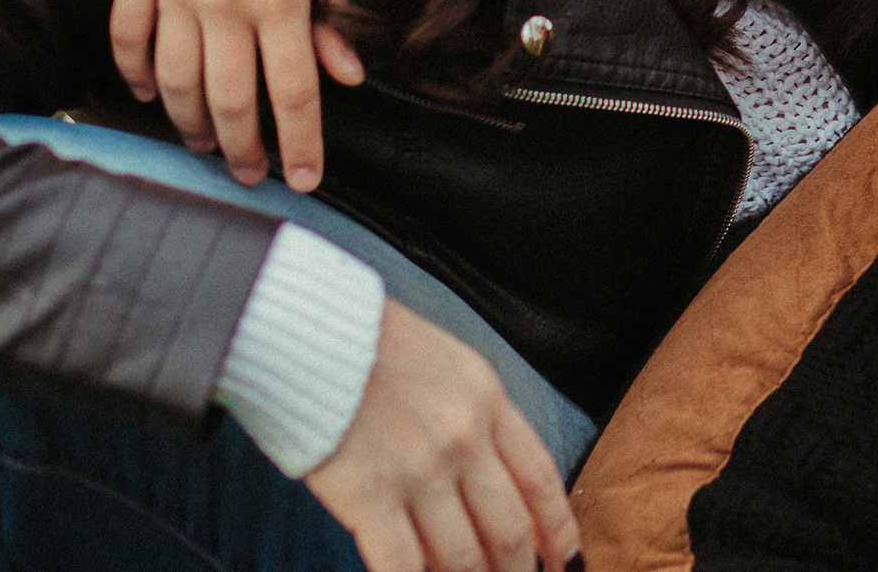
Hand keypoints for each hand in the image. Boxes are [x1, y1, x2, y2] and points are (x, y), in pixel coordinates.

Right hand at [111, 0, 365, 189]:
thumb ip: (332, 16)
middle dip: (243, 147)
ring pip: (176, 80)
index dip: (299, 143)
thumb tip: (348, 78)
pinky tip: (149, 97)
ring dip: (190, 123)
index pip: (293, 90)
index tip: (303, 182)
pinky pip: (127, 38)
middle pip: (229, 99)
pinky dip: (135, 74)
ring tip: (207, 145)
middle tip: (252, 174)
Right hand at [306, 301, 580, 571]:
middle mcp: (465, 438)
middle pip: (508, 527)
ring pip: (461, 556)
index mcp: (489, 401)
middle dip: (516, 571)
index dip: (559, 530)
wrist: (312, 331)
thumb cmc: (375, 347)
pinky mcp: (369, 495)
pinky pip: (402, 565)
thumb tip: (493, 478)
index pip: (540, 480)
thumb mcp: (451, 365)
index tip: (565, 562)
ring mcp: (419, 469)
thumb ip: (478, 416)